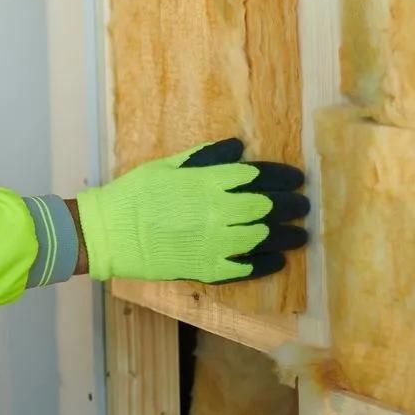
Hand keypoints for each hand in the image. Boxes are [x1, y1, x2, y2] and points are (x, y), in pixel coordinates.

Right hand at [74, 138, 306, 282]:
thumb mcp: (169, 164)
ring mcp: (215, 241)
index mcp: (209, 181)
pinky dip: (267, 263)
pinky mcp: (208, 267)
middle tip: (304, 205)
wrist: (110, 232)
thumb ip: (207, 156)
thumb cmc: (136, 193)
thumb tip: (239, 147)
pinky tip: (279, 260)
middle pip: (268, 206)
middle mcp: (219, 210)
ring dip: (288, 234)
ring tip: (302, 233)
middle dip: (292, 204)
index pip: (258, 175)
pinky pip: (246, 267)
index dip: (283, 176)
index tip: (298, 179)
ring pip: (264, 237)